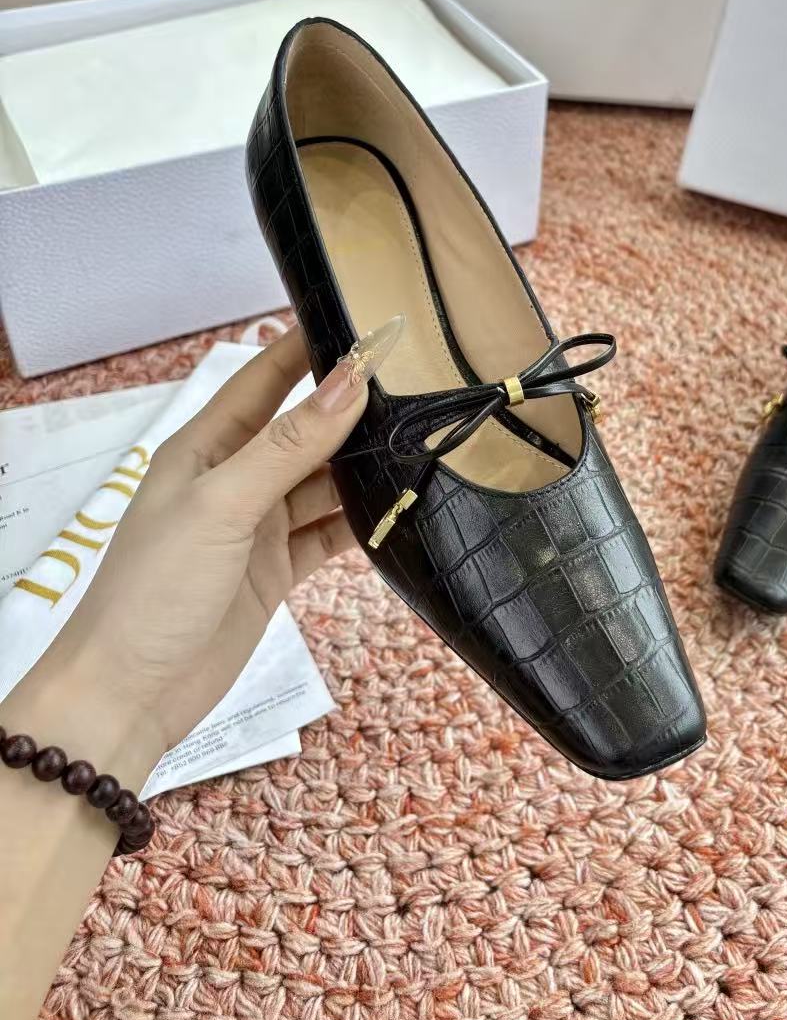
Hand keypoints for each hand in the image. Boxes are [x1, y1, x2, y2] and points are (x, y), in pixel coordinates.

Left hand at [21, 317, 401, 769]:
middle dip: (353, 412)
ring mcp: (256, 528)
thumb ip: (288, 445)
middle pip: (303, 432)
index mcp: (205, 448)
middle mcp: (233, 480)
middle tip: (421, 388)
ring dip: (364, 471)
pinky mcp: (275, 572)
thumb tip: (350, 381)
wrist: (128, 696)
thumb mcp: (222, 505)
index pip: (265, 379)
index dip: (311, 349)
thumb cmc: (155, 589)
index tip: (367, 323)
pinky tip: (401, 510)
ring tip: (424, 447)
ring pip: (322, 485)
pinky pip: (327, 535)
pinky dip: (360, 525)